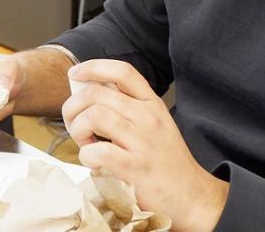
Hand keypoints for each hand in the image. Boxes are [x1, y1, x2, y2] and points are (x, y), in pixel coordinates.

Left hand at [63, 60, 228, 231]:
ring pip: (94, 115)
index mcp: (152, 103)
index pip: (122, 71)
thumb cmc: (166, 161)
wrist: (191, 196)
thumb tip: (89, 94)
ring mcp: (142, 141)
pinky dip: (86, 155)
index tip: (75, 74)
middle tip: (74, 124)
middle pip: (96, 92)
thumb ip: (128, 107)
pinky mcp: (135, 167)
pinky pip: (98, 151)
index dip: (93, 67)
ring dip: (78, 129)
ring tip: (85, 142)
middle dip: (73, 107)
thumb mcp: (154, 124)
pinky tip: (93, 161)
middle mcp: (148, 117)